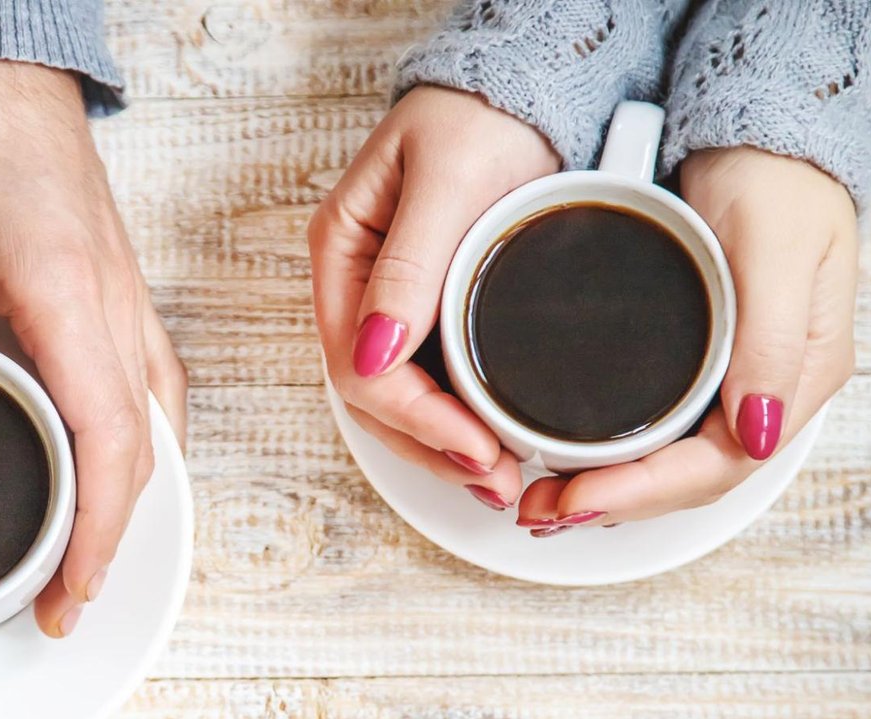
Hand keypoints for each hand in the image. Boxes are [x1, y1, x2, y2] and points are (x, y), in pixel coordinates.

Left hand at [0, 58, 185, 637]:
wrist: (9, 68)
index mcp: (70, 302)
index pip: (106, 444)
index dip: (96, 534)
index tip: (68, 594)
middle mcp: (115, 312)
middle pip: (140, 456)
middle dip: (111, 542)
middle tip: (61, 605)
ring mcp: (128, 306)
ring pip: (154, 430)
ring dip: (129, 501)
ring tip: (85, 557)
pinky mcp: (119, 299)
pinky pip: (149, 392)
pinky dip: (136, 450)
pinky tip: (111, 472)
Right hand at [310, 87, 559, 510]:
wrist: (527, 87)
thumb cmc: (483, 114)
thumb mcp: (448, 178)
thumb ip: (410, 266)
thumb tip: (377, 355)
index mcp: (342, 254)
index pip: (359, 365)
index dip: (416, 417)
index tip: (475, 444)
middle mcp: (359, 289)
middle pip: (374, 399)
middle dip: (431, 448)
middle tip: (496, 479)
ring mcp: (393, 306)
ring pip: (400, 403)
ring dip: (442, 449)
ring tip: (498, 480)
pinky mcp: (433, 314)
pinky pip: (432, 385)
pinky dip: (458, 424)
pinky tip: (489, 448)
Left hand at [516, 148, 857, 532]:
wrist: (760, 122)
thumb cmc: (775, 175)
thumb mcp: (775, 247)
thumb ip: (771, 339)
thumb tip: (757, 433)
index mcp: (799, 374)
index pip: (720, 464)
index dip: (645, 492)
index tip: (578, 497)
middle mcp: (766, 387)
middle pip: (687, 477)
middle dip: (612, 501)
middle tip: (537, 511)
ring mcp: (734, 376)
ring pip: (668, 461)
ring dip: (605, 488)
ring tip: (539, 500)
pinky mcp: (697, 357)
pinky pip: (655, 427)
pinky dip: (609, 454)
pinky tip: (565, 459)